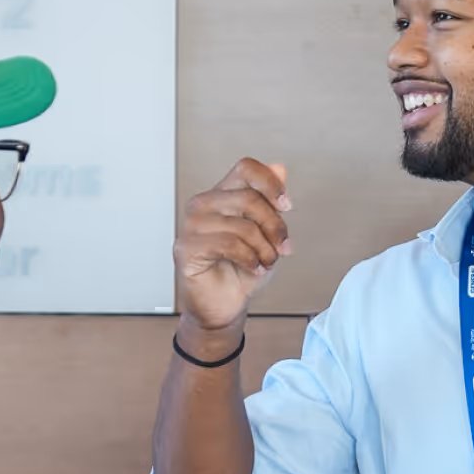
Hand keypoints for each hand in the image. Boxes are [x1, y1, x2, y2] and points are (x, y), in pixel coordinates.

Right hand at [175, 158, 291, 338]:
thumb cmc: (241, 270)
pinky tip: (254, 267)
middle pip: (248, 198)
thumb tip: (279, 168)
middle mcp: (204, 205)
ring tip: (266, 262)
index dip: (270, 183)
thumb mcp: (266, 234)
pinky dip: (250, 259)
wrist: (225, 305)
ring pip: (241, 225)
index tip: (287, 205)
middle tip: (282, 247)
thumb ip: (271, 203)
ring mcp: (192, 225)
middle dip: (274, 226)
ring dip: (264, 248)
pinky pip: (228, 244)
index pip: (245, 168)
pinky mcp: (186, 248)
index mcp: (222, 195)